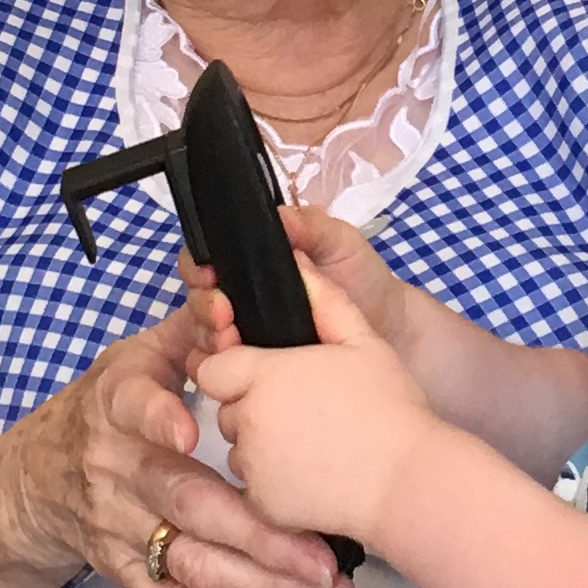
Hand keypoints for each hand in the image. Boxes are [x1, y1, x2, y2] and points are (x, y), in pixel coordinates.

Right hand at [0, 303, 346, 587]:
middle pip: (186, 503)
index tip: (192, 428)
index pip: (133, 407)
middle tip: (323, 554)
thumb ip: (191, 328)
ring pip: (187, 560)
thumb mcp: (138, 358)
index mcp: (117, 405)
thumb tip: (228, 287)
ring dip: (257, 581)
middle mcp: (113, 470)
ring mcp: (115, 526)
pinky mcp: (118, 569)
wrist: (34, 482)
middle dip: (259, 533)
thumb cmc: (107, 410)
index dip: (159, 415)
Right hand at [182, 202, 411, 352]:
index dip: (200, 267)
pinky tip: (230, 368)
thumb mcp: (340, 242)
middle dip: (202, 306)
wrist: (391, 327)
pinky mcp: (255, 368)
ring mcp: (245, 335)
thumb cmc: (362, 277)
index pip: (205, 259)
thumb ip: (311, 226)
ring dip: (208, 338)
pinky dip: (217, 370)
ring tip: (229, 340)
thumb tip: (279, 216)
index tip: (211, 275)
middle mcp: (241, 297)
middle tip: (223, 313)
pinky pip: (221, 371)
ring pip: (202, 337)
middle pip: (197, 300)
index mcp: (252, 261)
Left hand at [195, 273, 436, 550]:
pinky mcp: (262, 504)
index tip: (273, 377)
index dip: (238, 370)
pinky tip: (315, 473)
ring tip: (315, 443)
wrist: (409, 481)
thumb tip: (295, 264)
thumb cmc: (390, 407)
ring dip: (263, 445)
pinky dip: (275, 482)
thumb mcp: (363, 341)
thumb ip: (324, 300)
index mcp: (263, 376)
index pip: (213, 368)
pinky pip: (254, 486)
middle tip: (305, 411)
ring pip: (240, 448)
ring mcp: (252, 466)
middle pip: (227, 409)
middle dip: (254, 407)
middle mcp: (247, 421)